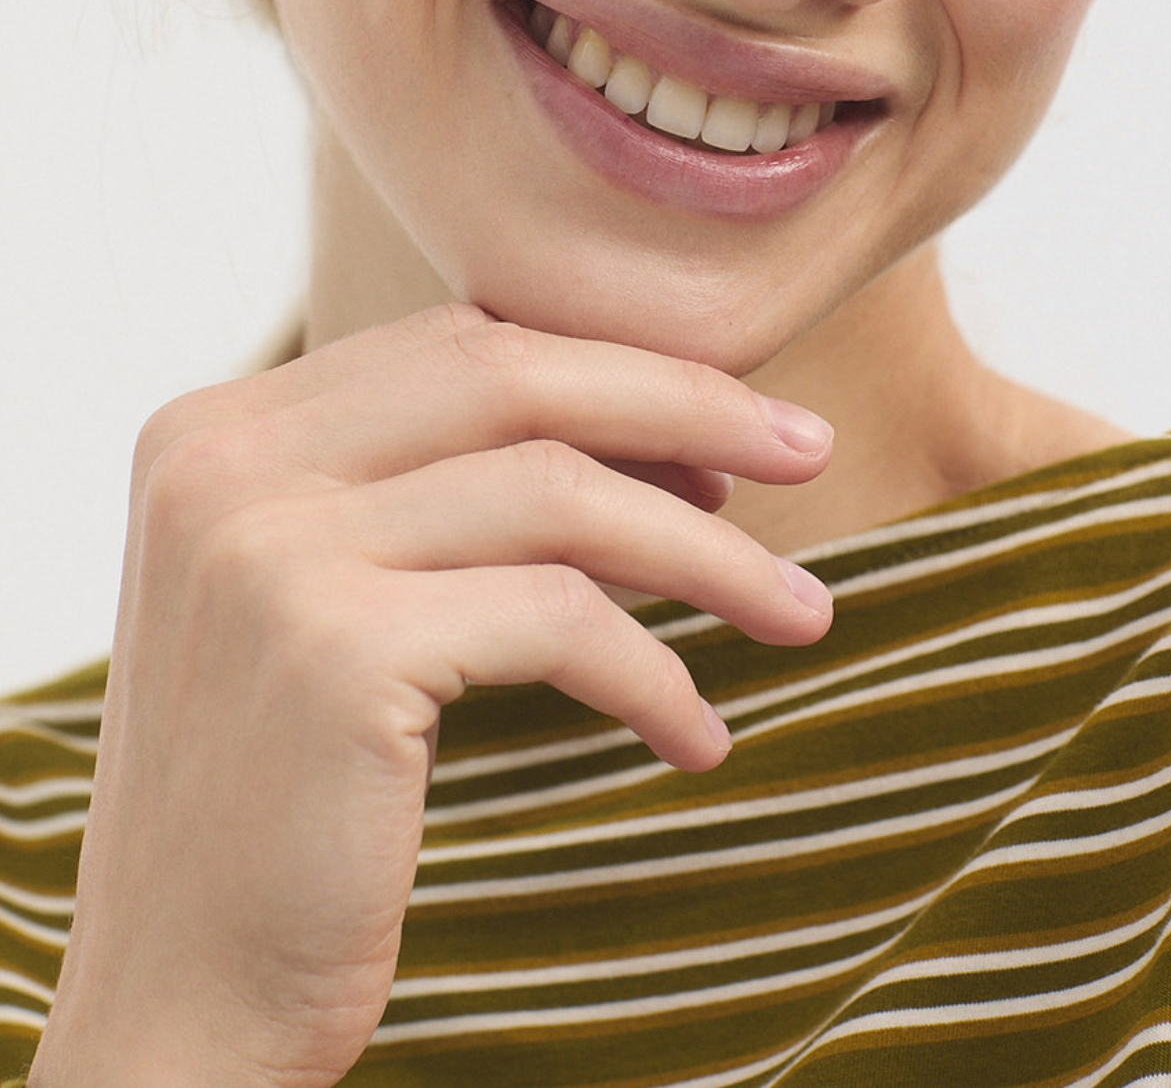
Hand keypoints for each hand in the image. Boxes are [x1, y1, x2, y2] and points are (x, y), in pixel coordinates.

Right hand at [31, 303, 832, 1087]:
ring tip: (802, 611)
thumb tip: (658, 429)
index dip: (610, 373)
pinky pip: (562, 619)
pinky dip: (657, 674)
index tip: (724, 434)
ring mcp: (270, 549)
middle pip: (513, 374)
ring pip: (560, 492)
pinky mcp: (336, 649)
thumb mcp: (328, 603)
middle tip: (816, 453)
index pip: (456, 343)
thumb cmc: (282, 807)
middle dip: (687, 406)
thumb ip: (431, 492)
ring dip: (710, 554)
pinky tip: (700, 737)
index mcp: (215, 429)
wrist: (173, 1007)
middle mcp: (225, 464)